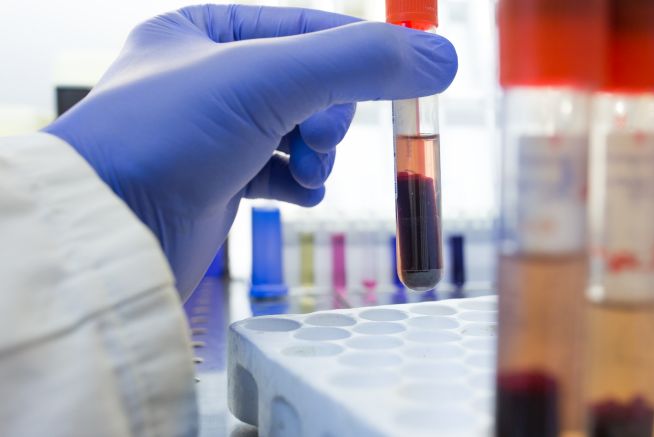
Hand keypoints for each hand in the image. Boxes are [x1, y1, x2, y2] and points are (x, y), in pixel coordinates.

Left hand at [44, 5, 456, 297]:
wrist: (108, 231)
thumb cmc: (164, 137)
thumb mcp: (268, 79)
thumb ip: (359, 62)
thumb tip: (440, 57)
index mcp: (205, 31)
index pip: (305, 26)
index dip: (357, 49)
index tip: (404, 72)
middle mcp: (206, 78)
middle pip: (308, 83)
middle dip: (330, 114)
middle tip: (324, 138)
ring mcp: (212, 134)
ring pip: (299, 131)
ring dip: (318, 153)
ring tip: (308, 171)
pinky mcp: (218, 182)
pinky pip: (280, 172)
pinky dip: (299, 183)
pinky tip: (298, 194)